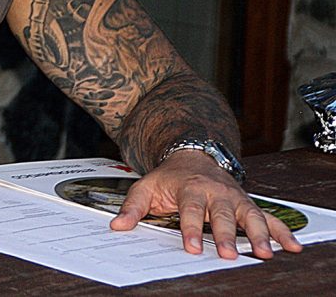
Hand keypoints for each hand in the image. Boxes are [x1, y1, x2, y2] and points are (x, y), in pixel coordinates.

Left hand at [109, 149, 302, 258]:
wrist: (192, 154)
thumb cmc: (169, 177)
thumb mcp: (146, 187)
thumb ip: (133, 207)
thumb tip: (118, 225)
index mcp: (190, 188)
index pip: (190, 210)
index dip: (191, 229)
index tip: (193, 247)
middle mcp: (216, 192)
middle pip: (222, 215)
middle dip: (226, 235)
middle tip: (229, 254)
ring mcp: (235, 198)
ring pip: (249, 215)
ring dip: (259, 235)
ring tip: (264, 253)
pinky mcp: (247, 204)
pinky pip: (268, 217)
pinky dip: (281, 232)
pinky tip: (290, 247)